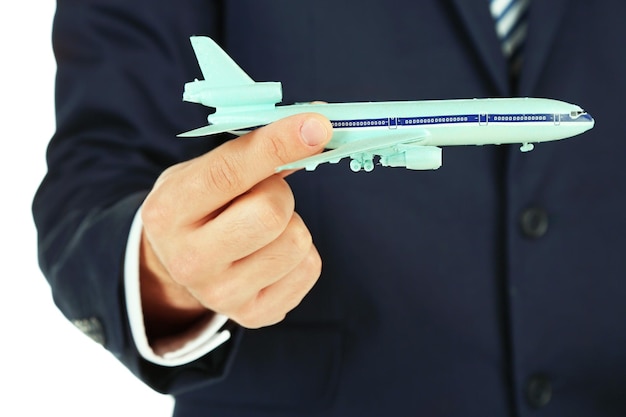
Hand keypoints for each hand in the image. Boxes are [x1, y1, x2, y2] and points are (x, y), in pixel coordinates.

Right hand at [139, 114, 331, 338]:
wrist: (180, 265)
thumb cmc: (199, 208)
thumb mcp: (204, 173)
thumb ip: (253, 152)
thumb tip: (317, 127)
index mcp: (168, 212)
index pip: (230, 171)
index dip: (278, 144)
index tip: (317, 124)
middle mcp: (190, 260)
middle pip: (271, 213)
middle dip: (280, 194)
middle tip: (265, 194)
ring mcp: (222, 296)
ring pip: (296, 242)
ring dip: (292, 224)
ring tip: (264, 229)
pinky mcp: (254, 315)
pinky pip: (309, 269)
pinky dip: (301, 252)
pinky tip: (272, 252)